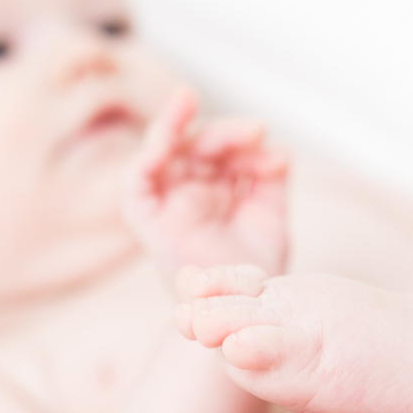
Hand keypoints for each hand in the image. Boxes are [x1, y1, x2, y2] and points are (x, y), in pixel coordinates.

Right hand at [122, 88, 288, 276]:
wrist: (246, 314)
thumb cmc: (254, 271)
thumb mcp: (271, 216)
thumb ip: (271, 179)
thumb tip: (278, 148)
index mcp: (214, 189)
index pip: (220, 149)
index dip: (243, 141)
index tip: (271, 150)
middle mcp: (187, 192)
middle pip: (193, 144)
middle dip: (222, 132)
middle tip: (254, 130)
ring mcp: (166, 205)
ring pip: (159, 151)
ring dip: (172, 123)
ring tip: (186, 98)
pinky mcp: (147, 222)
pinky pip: (134, 185)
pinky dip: (144, 159)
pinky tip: (163, 142)